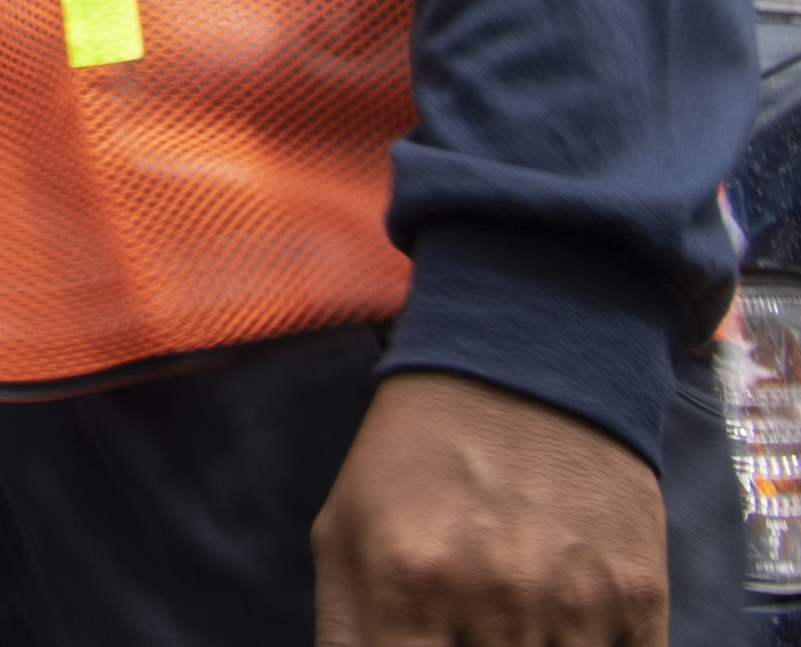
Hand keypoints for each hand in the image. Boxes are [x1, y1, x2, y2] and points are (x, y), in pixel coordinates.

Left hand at [313, 369, 665, 644]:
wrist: (527, 366)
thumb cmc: (417, 455)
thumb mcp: (346, 529)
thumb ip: (344, 632)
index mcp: (412, 581)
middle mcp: (500, 598)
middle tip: (467, 630)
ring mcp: (579, 604)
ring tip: (505, 624)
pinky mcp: (642, 600)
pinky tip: (562, 627)